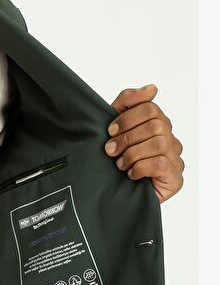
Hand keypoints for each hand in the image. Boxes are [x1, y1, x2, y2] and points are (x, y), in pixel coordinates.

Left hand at [104, 84, 183, 202]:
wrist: (110, 195)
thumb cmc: (114, 160)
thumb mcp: (115, 127)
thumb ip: (128, 103)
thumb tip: (153, 88)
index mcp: (158, 125)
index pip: (150, 108)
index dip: (127, 118)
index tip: (109, 131)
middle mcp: (170, 140)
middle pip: (156, 125)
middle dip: (127, 137)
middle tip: (110, 150)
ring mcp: (175, 159)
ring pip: (158, 143)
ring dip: (132, 154)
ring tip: (119, 164)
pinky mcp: (175, 179)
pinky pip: (160, 164)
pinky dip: (139, 168)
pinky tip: (131, 174)